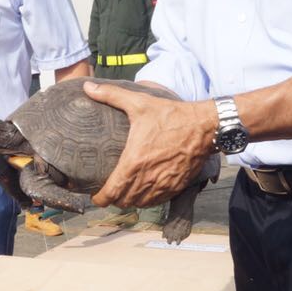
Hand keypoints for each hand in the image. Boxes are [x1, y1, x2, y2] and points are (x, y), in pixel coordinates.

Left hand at [83, 82, 215, 208]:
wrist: (204, 126)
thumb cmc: (170, 115)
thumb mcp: (139, 102)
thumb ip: (110, 95)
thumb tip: (87, 86)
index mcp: (134, 162)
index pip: (112, 192)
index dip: (100, 198)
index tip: (94, 195)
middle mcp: (148, 178)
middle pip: (124, 201)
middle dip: (114, 199)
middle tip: (108, 190)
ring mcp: (164, 185)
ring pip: (141, 204)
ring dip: (130, 200)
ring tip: (124, 191)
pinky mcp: (177, 186)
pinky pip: (158, 201)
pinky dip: (148, 200)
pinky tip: (144, 191)